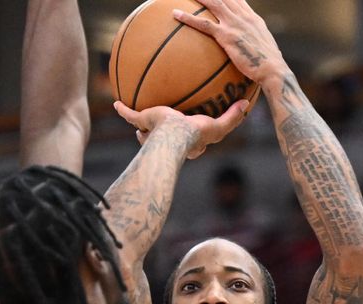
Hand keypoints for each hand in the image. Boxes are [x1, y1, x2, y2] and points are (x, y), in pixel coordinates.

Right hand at [114, 99, 247, 158]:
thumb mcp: (218, 126)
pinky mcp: (142, 123)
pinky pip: (129, 116)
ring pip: (145, 131)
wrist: (173, 135)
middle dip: (162, 132)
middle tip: (164, 122)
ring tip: (140, 113)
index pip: (186, 141)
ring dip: (142, 127)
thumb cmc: (194, 134)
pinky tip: (115, 102)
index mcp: (185, 142)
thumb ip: (232, 117)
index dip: (189, 135)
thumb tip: (247, 105)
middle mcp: (167, 139)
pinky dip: (122, 110)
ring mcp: (152, 134)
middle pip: (164, 136)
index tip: (190, 128)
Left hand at [173, 0, 288, 86]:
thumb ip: (255, 44)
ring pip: (213, 3)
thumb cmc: (269, 66)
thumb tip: (251, 50)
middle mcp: (243, 16)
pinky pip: (204, 24)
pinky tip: (175, 14)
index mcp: (252, 18)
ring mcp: (234, 24)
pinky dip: (188, 18)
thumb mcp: (264, 49)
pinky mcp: (227, 36)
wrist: (273, 70)